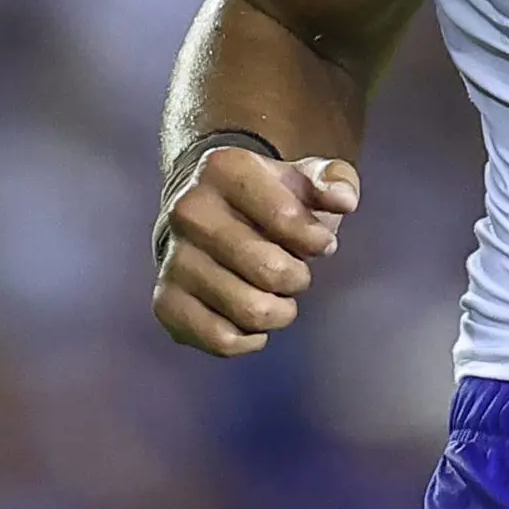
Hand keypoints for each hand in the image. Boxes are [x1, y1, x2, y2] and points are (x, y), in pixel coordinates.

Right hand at [153, 149, 358, 356]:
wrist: (201, 215)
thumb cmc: (266, 199)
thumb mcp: (303, 177)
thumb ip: (335, 181)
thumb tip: (343, 201)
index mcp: (224, 168)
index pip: (287, 219)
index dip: (317, 240)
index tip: (321, 241)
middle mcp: (189, 210)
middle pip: (270, 270)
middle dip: (299, 279)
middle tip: (296, 272)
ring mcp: (173, 258)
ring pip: (250, 310)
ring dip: (280, 312)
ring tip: (277, 296)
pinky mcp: (165, 301)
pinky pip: (221, 340)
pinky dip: (249, 339)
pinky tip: (253, 323)